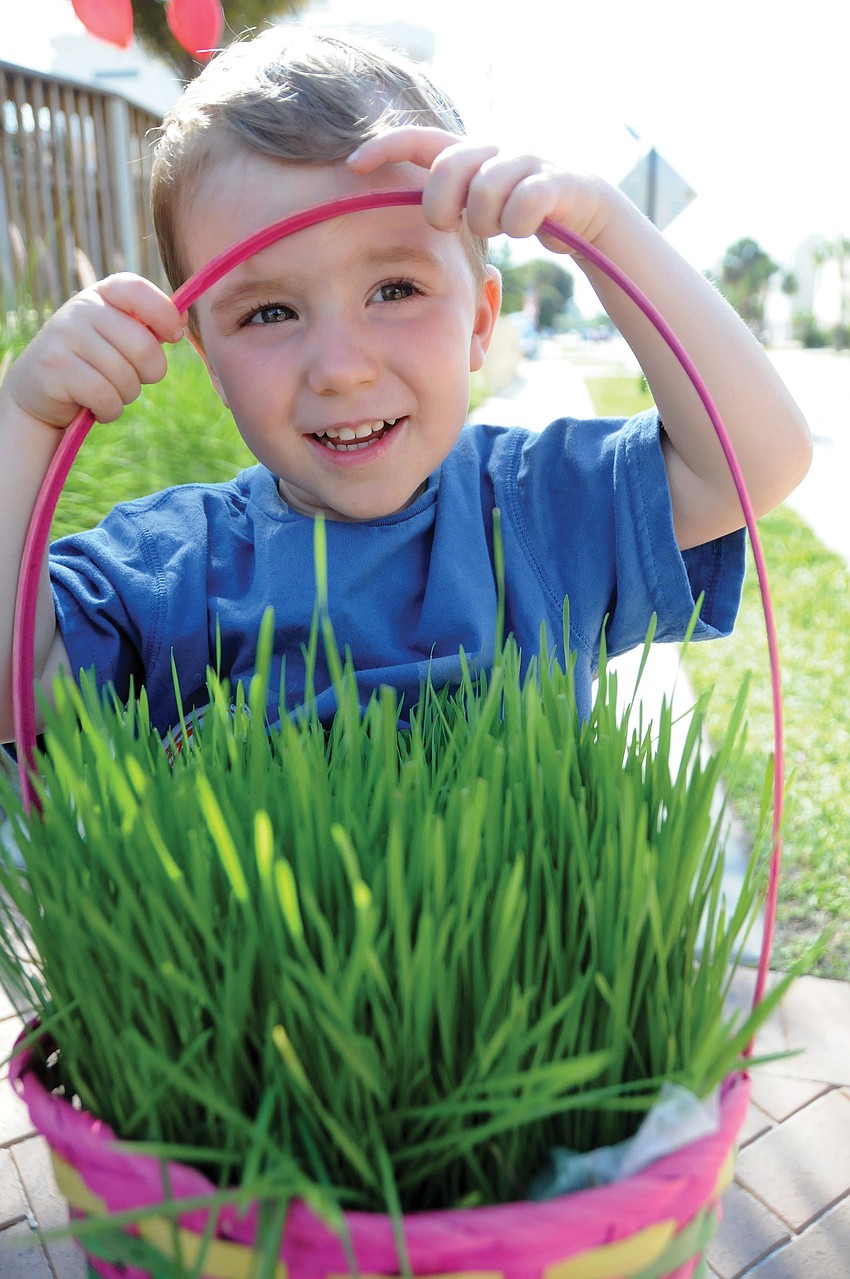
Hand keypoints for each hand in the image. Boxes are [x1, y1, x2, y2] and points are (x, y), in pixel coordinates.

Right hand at [4, 274, 184, 429]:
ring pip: (126, 378)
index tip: (173, 336)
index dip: (165, 314)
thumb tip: (183, 319)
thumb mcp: (118, 335)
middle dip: (149, 373)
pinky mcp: (55, 368)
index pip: (138, 291)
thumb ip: (148, 326)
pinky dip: (109, 411)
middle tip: (132, 378)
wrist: (37, 389)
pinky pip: (106, 397)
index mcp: (102, 294)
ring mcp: (65, 336)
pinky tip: (96, 407)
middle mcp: (81, 308)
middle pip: (144, 347)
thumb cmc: (92, 362)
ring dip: (125, 396)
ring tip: (107, 391)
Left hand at [347, 126, 621, 255]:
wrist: (582, 210)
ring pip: (486, 193)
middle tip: (453, 225)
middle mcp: (493, 149)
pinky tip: (531, 228)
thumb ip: (444, 206)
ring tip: (501, 228)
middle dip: (442, 206)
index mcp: (469, 155)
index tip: (354, 165)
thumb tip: (398, 224)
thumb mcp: (474, 208)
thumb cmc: (517, 214)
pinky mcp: (556, 180)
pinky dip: (520, 224)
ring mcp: (525, 161)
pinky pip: (524, 205)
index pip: (420, 140)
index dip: (386, 148)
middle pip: (448, 169)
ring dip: (488, 222)